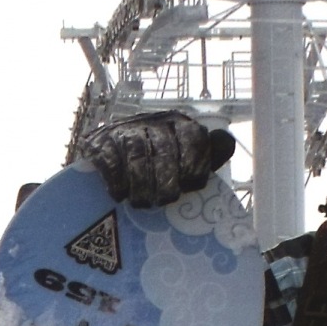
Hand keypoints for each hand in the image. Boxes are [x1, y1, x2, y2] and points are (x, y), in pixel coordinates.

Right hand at [79, 112, 235, 208]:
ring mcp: (125, 130)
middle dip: (166, 178)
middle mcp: (153, 122)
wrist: (110, 148)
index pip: (193, 138)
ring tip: (143, 202)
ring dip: (141, 183)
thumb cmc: (157, 158)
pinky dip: (116, 180)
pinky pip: (109, 159)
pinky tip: (120, 195)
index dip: (195, 164)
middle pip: (164, 149)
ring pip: (136, 153)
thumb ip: (208, 152)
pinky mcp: (100, 141)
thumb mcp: (185, 152)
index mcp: (179, 124)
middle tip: (166, 200)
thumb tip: (226, 143)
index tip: (192, 185)